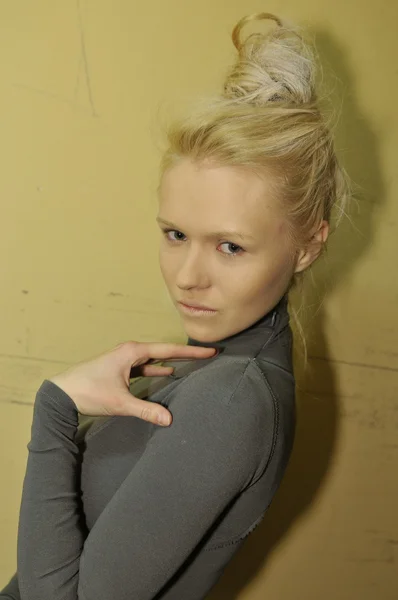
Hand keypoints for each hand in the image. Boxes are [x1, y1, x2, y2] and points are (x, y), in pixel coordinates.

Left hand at [49, 341, 217, 425]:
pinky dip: (157, 370)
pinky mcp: (120, 369)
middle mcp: (130, 352)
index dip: (191, 351)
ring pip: (155, 359)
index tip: (210, 350)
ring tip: (192, 362)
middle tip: (207, 354)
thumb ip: (145, 410)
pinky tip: (168, 373)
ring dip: (172, 361)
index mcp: (132, 352)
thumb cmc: (89, 392)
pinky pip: (145, 367)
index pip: (168, 350)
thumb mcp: (120, 402)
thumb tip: (169, 419)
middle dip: (185, 353)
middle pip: (164, 351)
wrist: (62, 394)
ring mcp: (125, 360)